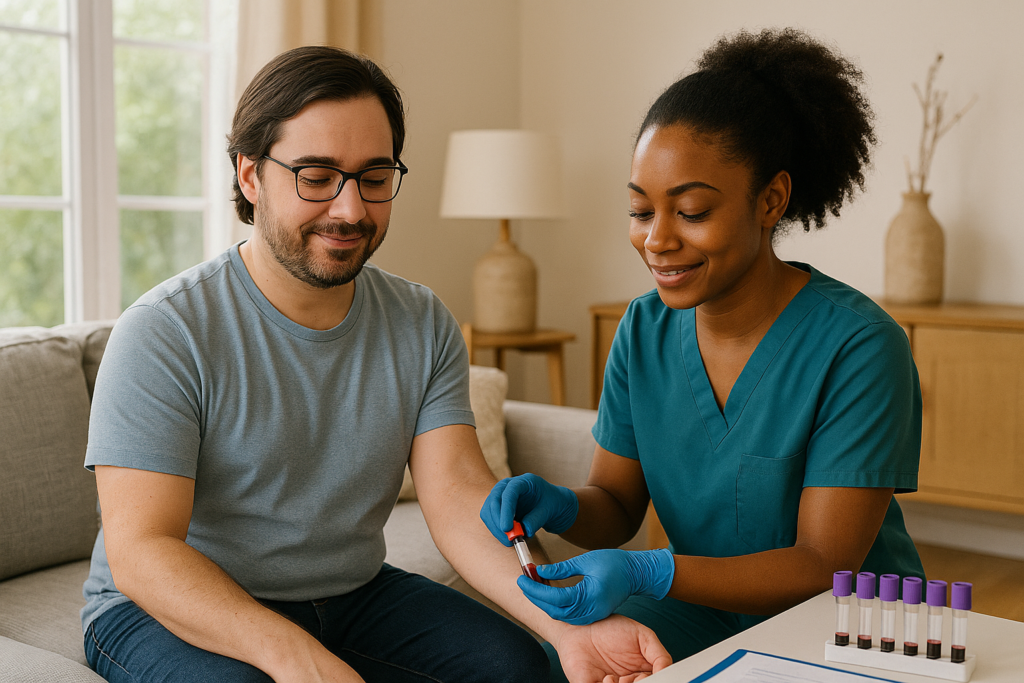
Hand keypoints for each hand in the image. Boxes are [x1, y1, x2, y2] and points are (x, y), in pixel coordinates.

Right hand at [480, 473, 578, 544]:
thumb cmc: (552, 504)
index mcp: (524, 482)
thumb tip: (525, 531)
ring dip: (496, 528)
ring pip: (488, 511)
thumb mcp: (549, 510)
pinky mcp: (497, 507)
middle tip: (508, 539)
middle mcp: (508, 486)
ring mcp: (500, 495)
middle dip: (498, 522)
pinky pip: (490, 519)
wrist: (551, 506)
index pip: (509, 492)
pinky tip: (508, 537)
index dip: (506, 510)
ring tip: (511, 540)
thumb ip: (536, 519)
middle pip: (494, 500)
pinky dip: (496, 530)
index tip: (507, 528)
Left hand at [519, 549, 674, 624]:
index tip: (522, 578)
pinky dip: (556, 606)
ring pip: (561, 616)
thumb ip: (562, 569)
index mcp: (589, 596)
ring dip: (544, 603)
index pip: (555, 597)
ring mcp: (593, 615)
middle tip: (523, 583)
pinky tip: (547, 594)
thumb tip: (540, 572)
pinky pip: (570, 616)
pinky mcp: (593, 615)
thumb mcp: (586, 560)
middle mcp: (591, 610)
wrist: (636, 573)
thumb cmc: (614, 563)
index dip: (535, 589)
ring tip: (532, 587)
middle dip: (536, 598)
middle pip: (555, 610)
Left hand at [552, 614, 671, 682]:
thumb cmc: (610, 627)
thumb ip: (659, 654)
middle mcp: (627, 682)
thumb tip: (667, 671)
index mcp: (642, 672)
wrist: (582, 623)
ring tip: (617, 679)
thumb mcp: (643, 635)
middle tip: (634, 679)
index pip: (656, 682)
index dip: (656, 681)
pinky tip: (606, 679)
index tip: (648, 676)